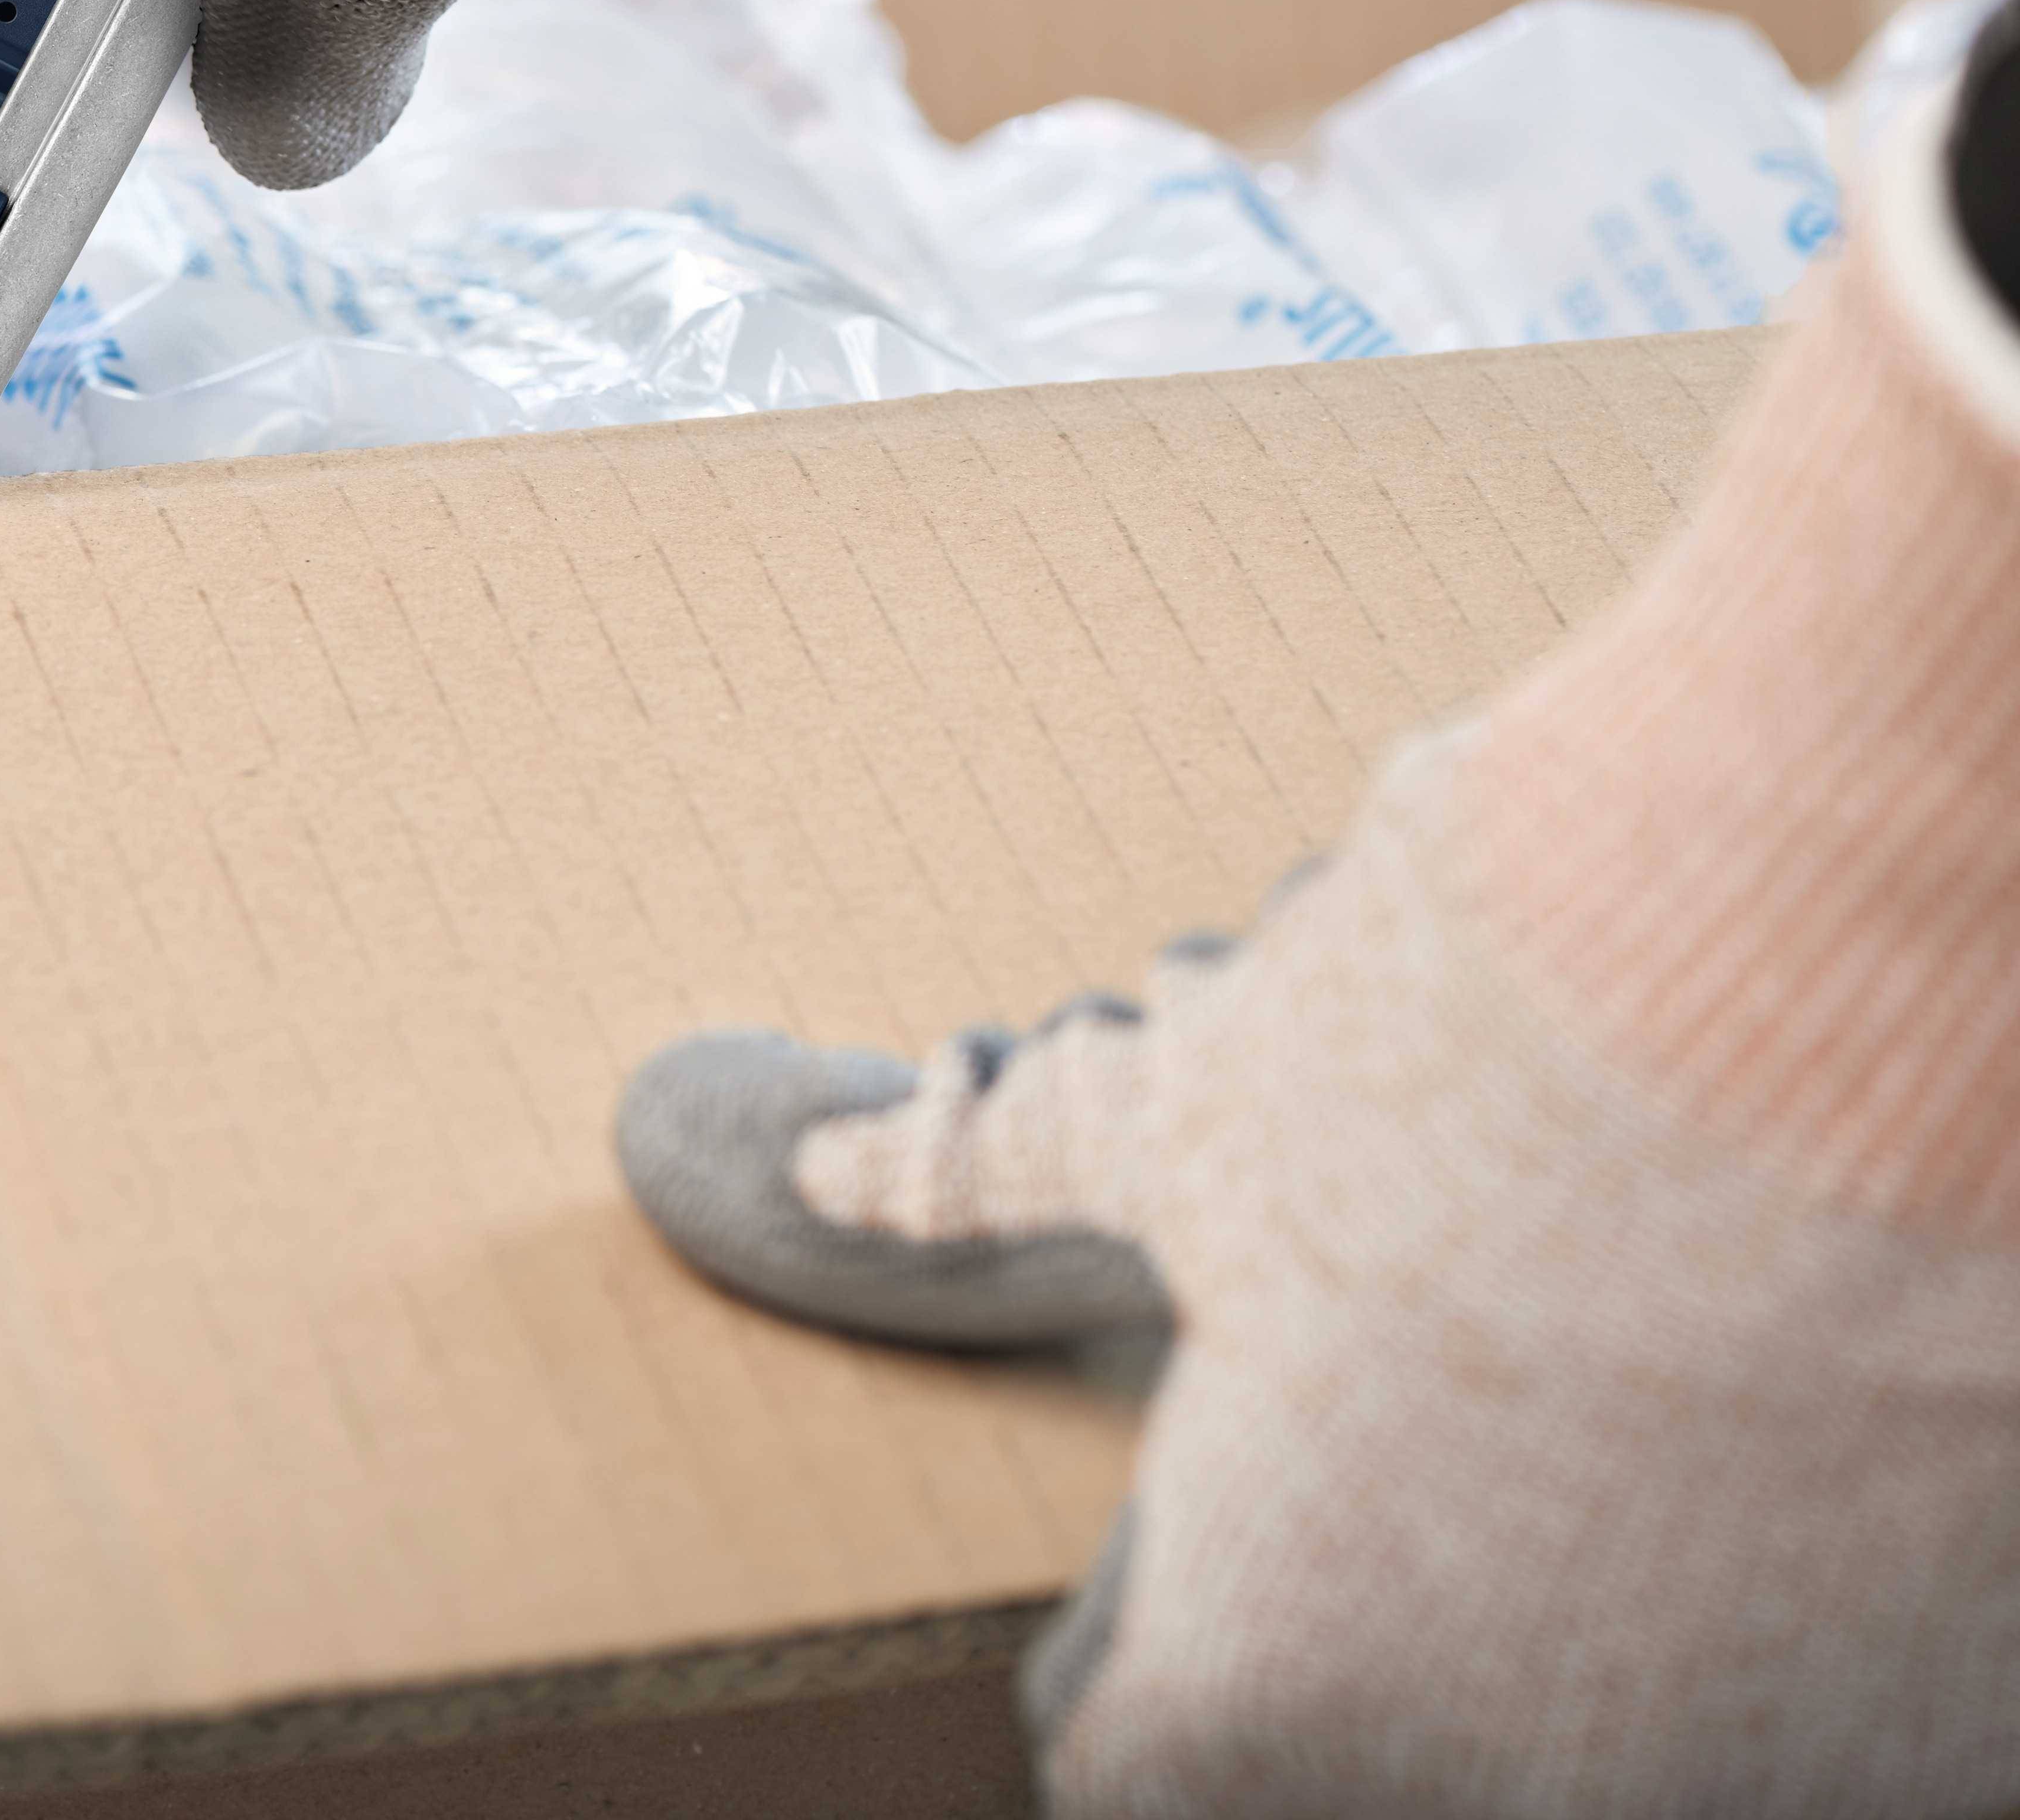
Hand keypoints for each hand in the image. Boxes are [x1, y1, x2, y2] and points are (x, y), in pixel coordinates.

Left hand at [618, 126, 2019, 1815]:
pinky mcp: (1966, 1706)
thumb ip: (990, 1186)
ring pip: (1602, 1724)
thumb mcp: (1180, 1110)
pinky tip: (1760, 1392)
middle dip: (1353, 1598)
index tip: (1171, 1536)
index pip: (1111, 1758)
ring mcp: (1759, 1772)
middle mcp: (1501, 1791)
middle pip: (1360, 1743)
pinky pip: (1823, 1682)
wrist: (1845, 975)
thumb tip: (808, 1166)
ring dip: (1570, 1585)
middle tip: (1397, 1411)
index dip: (1119, 1644)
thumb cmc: (1467, 1052)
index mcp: (1264, 1696)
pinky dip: (1781, 1572)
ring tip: (1581, 1361)